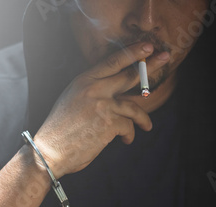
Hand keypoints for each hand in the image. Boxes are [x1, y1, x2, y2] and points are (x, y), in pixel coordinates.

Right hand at [33, 43, 169, 177]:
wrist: (50, 151)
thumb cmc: (60, 130)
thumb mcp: (71, 100)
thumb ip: (91, 91)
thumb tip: (113, 92)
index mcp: (83, 81)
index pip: (112, 61)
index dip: (132, 52)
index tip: (147, 46)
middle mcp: (94, 88)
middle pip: (130, 74)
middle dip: (150, 65)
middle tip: (165, 58)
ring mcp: (102, 105)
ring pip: (134, 106)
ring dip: (143, 119)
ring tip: (147, 126)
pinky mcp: (109, 123)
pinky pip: (128, 126)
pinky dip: (129, 135)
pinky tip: (125, 140)